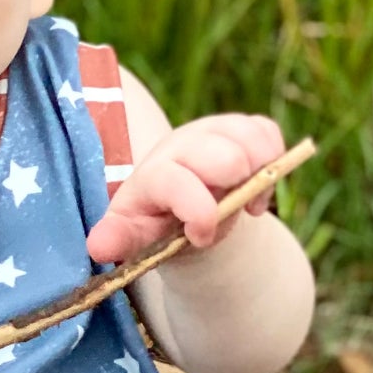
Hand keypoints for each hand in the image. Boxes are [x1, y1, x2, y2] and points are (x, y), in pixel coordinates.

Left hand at [85, 113, 286, 262]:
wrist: (183, 206)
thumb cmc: (157, 223)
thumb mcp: (136, 236)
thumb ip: (119, 240)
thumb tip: (98, 246)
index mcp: (154, 173)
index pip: (175, 180)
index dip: (197, 210)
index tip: (204, 235)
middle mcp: (182, 145)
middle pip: (225, 156)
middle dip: (234, 190)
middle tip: (229, 211)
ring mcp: (213, 131)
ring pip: (252, 141)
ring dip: (258, 178)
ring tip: (246, 202)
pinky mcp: (240, 126)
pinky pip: (267, 132)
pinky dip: (274, 161)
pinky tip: (257, 185)